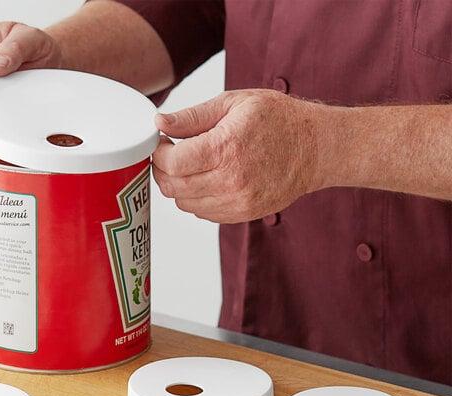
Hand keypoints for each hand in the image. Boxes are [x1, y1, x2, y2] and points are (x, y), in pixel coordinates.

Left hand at [152, 89, 321, 222]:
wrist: (315, 149)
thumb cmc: (278, 120)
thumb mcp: (233, 103)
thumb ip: (192, 117)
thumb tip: (160, 122)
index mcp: (225, 148)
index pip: (171, 163)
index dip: (158, 152)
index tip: (162, 142)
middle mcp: (230, 180)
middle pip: (173, 187)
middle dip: (163, 170)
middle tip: (170, 154)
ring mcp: (237, 202)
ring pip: (185, 203)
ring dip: (179, 185)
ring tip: (191, 165)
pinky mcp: (242, 214)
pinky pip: (203, 213)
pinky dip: (196, 198)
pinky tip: (207, 178)